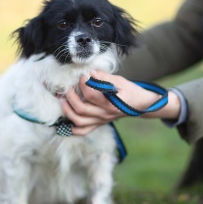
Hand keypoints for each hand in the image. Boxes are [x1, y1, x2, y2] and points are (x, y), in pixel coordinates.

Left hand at [60, 71, 180, 135]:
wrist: (140, 105)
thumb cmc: (130, 91)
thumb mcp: (120, 81)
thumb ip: (104, 78)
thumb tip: (91, 73)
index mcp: (111, 104)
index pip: (91, 96)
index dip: (83, 84)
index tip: (82, 76)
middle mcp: (105, 114)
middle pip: (81, 110)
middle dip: (70, 97)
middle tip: (67, 88)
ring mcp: (101, 121)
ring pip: (79, 122)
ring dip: (67, 111)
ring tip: (62, 100)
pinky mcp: (99, 124)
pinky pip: (83, 131)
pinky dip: (72, 129)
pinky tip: (66, 121)